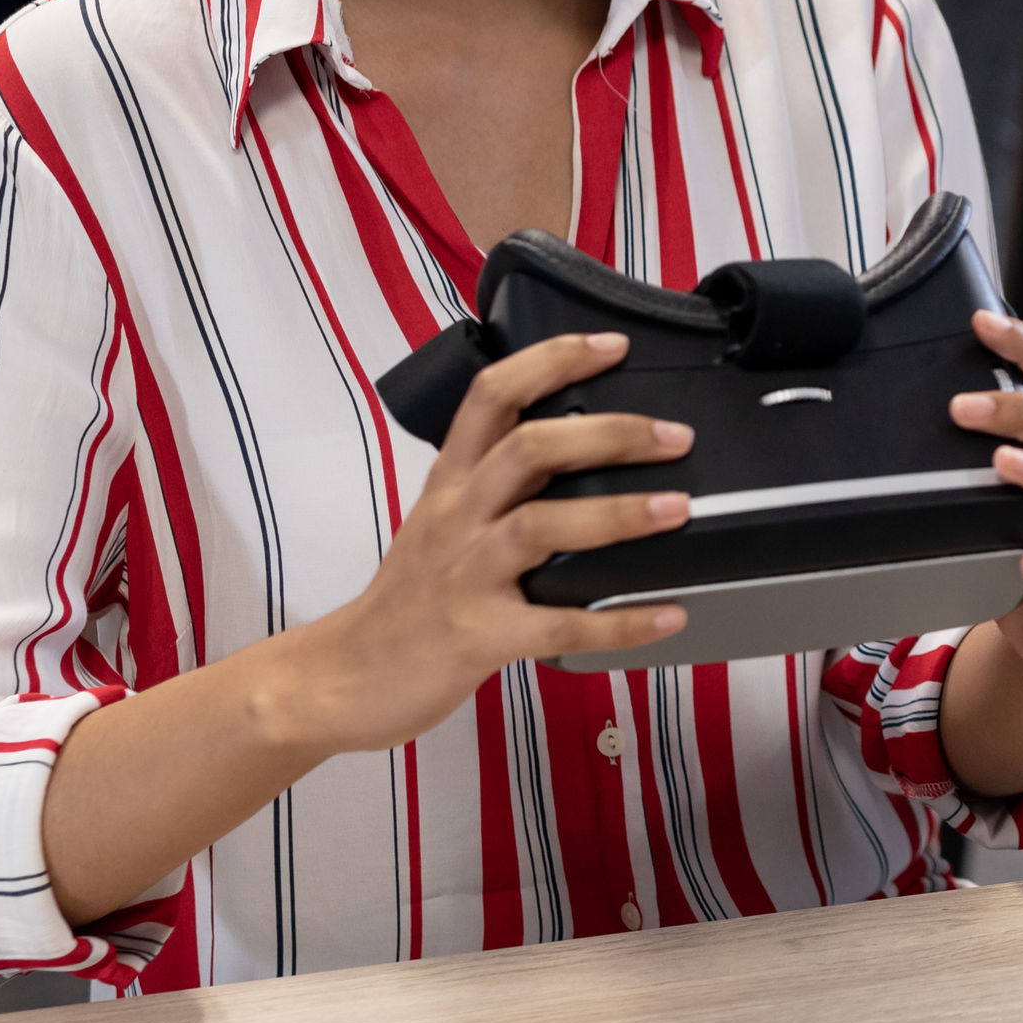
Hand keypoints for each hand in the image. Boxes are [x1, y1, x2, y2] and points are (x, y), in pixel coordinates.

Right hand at [267, 331, 694, 756]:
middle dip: (610, 435)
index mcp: (450, 481)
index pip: (493, 395)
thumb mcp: (440, 521)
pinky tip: (666, 614)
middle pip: (529, 448)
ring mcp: (465, 576)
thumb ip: (496, 484)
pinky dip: (619, 621)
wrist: (344, 677)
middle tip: (675, 436)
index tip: (613, 346)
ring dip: (618, 514)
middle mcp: (457, 517)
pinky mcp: (479, 636)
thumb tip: (581, 448)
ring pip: (542, 526)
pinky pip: (558, 625)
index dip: (553, 361)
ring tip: (678, 507)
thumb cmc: (407, 598)